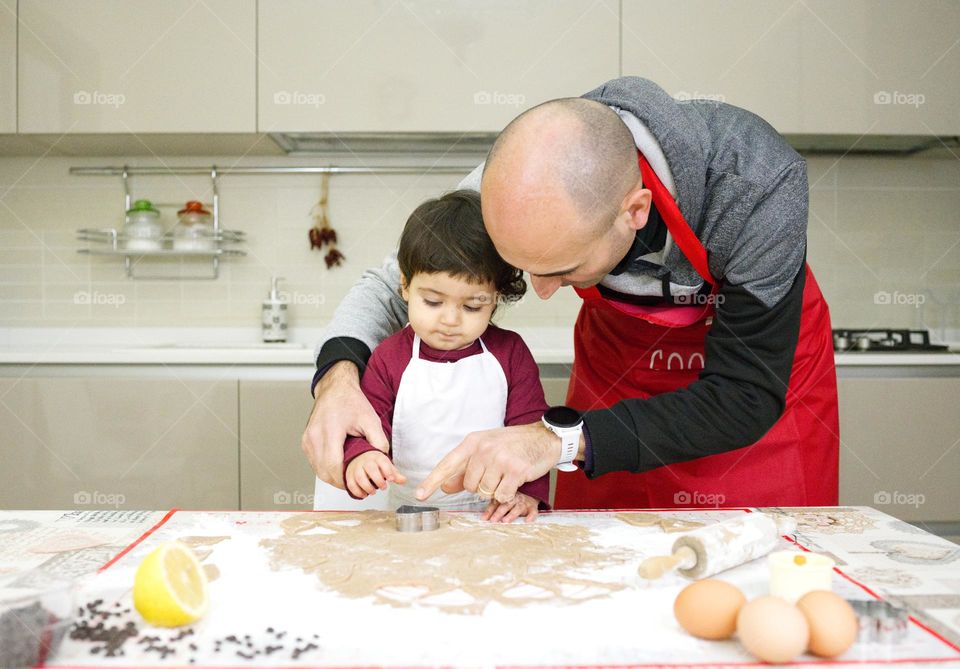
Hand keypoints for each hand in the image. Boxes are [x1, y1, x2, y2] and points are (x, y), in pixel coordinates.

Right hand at [301, 361, 390, 488]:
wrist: (335, 388)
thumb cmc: (350, 401)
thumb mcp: (370, 419)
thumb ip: (378, 440)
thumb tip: (385, 459)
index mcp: (330, 430)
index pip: (333, 465)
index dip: (344, 479)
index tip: (355, 484)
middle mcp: (314, 436)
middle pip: (323, 471)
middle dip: (339, 482)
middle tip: (354, 486)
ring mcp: (308, 439)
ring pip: (317, 469)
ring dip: (331, 477)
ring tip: (347, 479)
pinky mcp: (305, 441)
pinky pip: (314, 462)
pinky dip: (324, 469)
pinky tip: (337, 469)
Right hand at [345, 451, 405, 498]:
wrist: (359, 457)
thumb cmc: (375, 463)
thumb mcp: (386, 465)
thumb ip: (394, 473)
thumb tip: (403, 480)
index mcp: (377, 457)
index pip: (383, 462)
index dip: (388, 471)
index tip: (391, 479)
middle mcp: (366, 461)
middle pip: (371, 469)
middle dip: (378, 480)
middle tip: (384, 487)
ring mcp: (356, 468)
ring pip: (360, 477)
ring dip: (367, 487)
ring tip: (373, 492)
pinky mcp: (349, 476)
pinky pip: (351, 484)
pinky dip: (357, 492)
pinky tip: (364, 495)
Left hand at [415, 422, 563, 503]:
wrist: (544, 438)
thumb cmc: (513, 445)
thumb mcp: (486, 450)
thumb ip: (466, 468)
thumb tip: (446, 486)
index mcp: (473, 442)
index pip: (448, 464)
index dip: (432, 481)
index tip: (420, 495)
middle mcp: (484, 449)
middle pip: (468, 485)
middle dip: (480, 486)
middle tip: (495, 473)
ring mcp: (500, 459)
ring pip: (485, 492)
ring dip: (495, 490)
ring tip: (506, 474)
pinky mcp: (515, 470)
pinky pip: (501, 495)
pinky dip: (507, 493)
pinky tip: (515, 480)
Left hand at [482, 492, 539, 522]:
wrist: (530, 494)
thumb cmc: (513, 500)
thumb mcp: (503, 501)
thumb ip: (493, 508)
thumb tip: (483, 518)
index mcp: (505, 497)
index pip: (496, 503)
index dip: (490, 510)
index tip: (484, 518)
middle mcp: (514, 498)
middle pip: (506, 505)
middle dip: (499, 512)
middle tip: (493, 520)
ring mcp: (523, 503)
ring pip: (518, 508)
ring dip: (511, 514)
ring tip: (505, 521)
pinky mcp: (533, 507)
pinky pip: (533, 512)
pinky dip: (531, 516)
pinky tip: (527, 521)